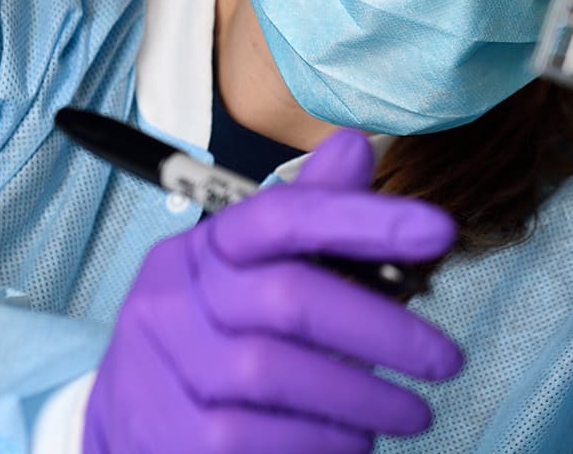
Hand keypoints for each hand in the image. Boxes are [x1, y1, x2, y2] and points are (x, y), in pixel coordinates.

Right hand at [84, 129, 463, 452]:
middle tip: (445, 360)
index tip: (438, 230)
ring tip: (410, 414)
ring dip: (364, 399)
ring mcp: (165, 370)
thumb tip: (355, 147)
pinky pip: (261, 439)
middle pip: (290, 297)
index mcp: (204, 249)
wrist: (127, 429)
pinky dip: (324, 442)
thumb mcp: (251, 275)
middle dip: (384, 330)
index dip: (362, 217)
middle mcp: (173, 300)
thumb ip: (309, 219)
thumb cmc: (212, 344)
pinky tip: (354, 442)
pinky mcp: (169, 439)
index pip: (282, 215)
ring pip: (278, 374)